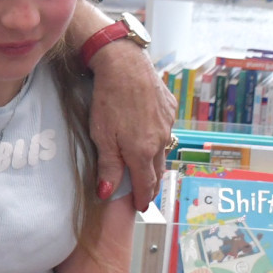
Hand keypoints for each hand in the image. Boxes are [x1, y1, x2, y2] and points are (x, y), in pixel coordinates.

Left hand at [87, 39, 176, 212]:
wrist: (125, 64)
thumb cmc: (108, 99)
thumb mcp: (102, 136)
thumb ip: (108, 166)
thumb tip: (107, 193)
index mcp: (142, 151)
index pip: (146, 184)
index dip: (143, 198)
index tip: (141, 208)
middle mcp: (160, 140)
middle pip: (158, 170)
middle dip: (152, 185)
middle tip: (147, 196)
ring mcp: (168, 123)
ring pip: (163, 150)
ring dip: (156, 162)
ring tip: (149, 170)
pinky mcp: (170, 108)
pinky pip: (166, 129)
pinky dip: (159, 138)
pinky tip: (151, 137)